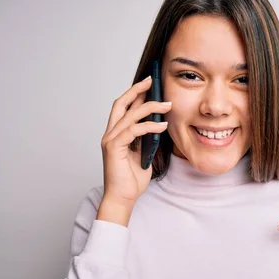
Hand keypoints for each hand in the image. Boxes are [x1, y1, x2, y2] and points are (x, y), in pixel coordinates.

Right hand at [99, 75, 171, 212]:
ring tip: (168, 105)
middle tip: (152, 81)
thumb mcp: (144, 154)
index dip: (135, 93)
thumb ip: (147, 138)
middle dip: (137, 90)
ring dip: (151, 107)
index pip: (124, 107)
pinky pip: (134, 130)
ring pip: (130, 115)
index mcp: (116, 134)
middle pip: (121, 103)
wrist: (123, 198)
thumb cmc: (132, 179)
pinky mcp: (114, 147)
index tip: (150, 83)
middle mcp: (110, 133)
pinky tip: (162, 125)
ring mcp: (110, 139)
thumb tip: (159, 123)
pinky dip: (149, 126)